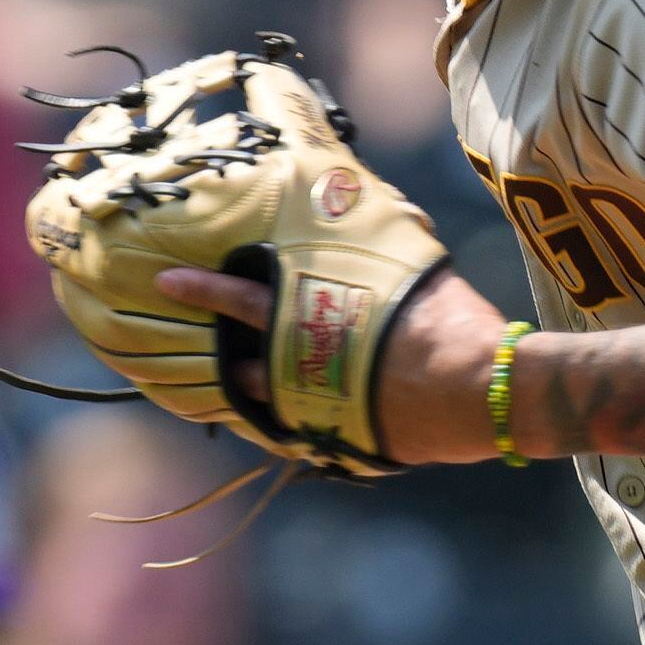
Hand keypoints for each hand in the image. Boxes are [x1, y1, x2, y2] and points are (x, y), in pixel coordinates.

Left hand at [153, 257, 517, 465]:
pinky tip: (285, 413)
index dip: (203, 289)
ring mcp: (311, 407)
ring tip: (236, 376)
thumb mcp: (414, 264)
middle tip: (179, 337)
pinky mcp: (337, 441)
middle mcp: (297, 364)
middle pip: (237, 359)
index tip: (167, 282)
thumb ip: (386, 241)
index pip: (240, 297)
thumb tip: (387, 204)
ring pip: (261, 399)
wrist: (477, 389)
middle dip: (210, 347)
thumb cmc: (448, 321)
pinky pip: (295, 431)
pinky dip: (287, 417)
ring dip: (247, 386)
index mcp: (309, 313)